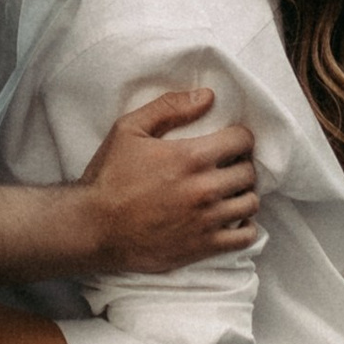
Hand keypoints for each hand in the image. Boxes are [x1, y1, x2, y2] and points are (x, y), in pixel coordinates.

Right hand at [81, 88, 259, 274]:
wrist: (93, 228)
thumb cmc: (109, 177)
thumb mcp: (128, 129)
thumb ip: (168, 108)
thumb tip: (207, 96)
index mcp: (190, 157)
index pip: (241, 140)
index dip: (238, 138)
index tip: (229, 142)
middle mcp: (204, 188)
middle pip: (248, 171)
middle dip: (241, 164)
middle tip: (227, 167)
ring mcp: (206, 220)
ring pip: (250, 202)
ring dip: (243, 194)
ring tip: (228, 192)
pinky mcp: (203, 246)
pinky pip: (245, 237)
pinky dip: (245, 226)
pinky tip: (233, 219)